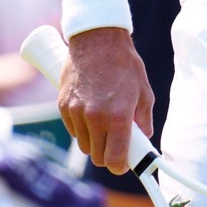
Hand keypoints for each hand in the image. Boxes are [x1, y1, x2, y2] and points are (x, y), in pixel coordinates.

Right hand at [60, 27, 154, 173]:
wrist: (97, 40)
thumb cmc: (124, 64)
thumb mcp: (144, 91)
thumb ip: (144, 119)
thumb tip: (143, 139)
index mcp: (118, 116)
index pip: (114, 159)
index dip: (120, 166)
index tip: (124, 164)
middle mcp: (95, 117)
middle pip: (97, 157)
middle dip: (108, 154)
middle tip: (117, 143)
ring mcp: (76, 113)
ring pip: (84, 146)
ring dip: (95, 141)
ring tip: (105, 124)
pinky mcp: (63, 106)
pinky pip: (73, 130)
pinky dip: (83, 129)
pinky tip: (92, 112)